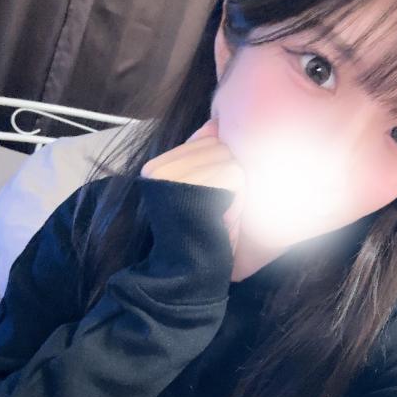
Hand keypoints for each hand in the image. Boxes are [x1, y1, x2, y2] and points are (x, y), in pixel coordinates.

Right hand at [140, 118, 245, 256]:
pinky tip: (225, 218)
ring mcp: (175, 174)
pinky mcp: (194, 185)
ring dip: (236, 189)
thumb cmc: (200, 237)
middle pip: (220, 147)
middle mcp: (161, 167)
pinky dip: (239, 198)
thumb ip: (204, 159)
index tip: (213, 198)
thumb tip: (217, 123)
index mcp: (158, 167)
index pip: (205, 139)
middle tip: (218, 210)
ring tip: (221, 215)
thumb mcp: (200, 193)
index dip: (221, 167)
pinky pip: (235, 175)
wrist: (188, 273)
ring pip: (230, 160)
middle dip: (230, 177)